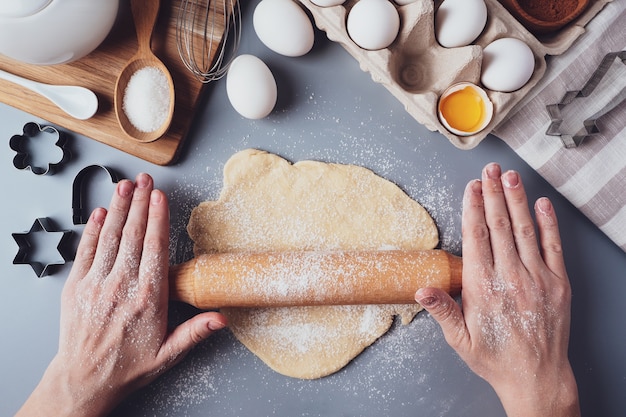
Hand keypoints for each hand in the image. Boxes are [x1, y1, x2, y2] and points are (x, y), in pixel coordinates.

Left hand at [17, 173, 226, 416]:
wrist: (84, 380)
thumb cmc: (127, 367)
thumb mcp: (168, 354)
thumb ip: (195, 331)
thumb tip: (222, 318)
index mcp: (148, 298)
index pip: (155, 247)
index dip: (158, 218)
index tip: (160, 196)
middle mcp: (121, 286)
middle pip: (133, 234)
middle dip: (140, 202)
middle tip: (146, 180)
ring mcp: (96, 284)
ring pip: (110, 237)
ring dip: (119, 208)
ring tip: (126, 185)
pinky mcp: (76, 287)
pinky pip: (85, 250)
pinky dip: (93, 229)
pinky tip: (101, 213)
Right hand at [415, 163, 579, 416]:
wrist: (536, 377)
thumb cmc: (495, 358)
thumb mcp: (460, 340)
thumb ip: (442, 310)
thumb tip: (421, 290)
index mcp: (483, 288)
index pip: (476, 237)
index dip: (473, 208)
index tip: (472, 187)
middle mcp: (510, 278)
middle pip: (499, 226)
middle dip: (493, 194)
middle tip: (490, 170)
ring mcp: (538, 279)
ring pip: (524, 230)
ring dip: (517, 200)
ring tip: (510, 177)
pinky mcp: (558, 284)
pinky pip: (553, 247)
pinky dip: (548, 224)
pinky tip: (542, 205)